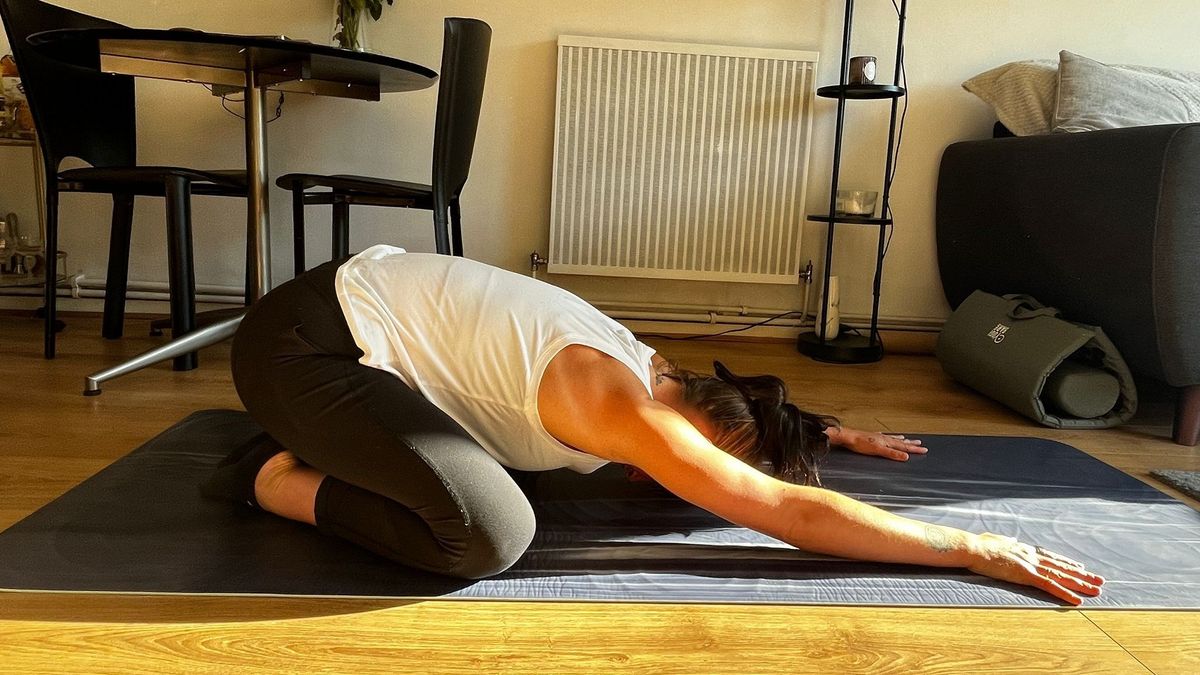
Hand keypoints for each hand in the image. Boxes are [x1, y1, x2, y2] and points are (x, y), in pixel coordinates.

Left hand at [834, 428, 926, 460]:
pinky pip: (884, 436)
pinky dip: (888, 437)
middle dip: (911, 444)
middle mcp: (884, 438)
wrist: (847, 437)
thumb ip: (892, 454)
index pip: (904, 447)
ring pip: (893, 438)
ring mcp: (878, 437)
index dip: (914, 449)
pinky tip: (886, 436)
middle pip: (901, 442)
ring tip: (907, 438)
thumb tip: (906, 457)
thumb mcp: (878, 451)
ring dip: (901, 439)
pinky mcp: (871, 437)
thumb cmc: (860, 444)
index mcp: (887, 442)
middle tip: (920, 443)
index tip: (924, 450)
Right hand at [966, 532, 1104, 604]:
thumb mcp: (996, 540)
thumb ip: (1007, 541)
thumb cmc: (979, 544)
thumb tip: (1013, 540)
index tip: (1080, 568)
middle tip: (1099, 580)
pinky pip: (1050, 586)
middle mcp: (1032, 556)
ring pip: (1061, 576)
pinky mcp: (1025, 575)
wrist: (972, 547)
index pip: (1051, 557)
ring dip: (1080, 584)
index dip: (1067, 563)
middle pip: (1062, 567)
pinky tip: (1077, 600)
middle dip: (1082, 575)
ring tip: (1097, 590)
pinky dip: (1064, 593)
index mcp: (1025, 549)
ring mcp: (1030, 565)